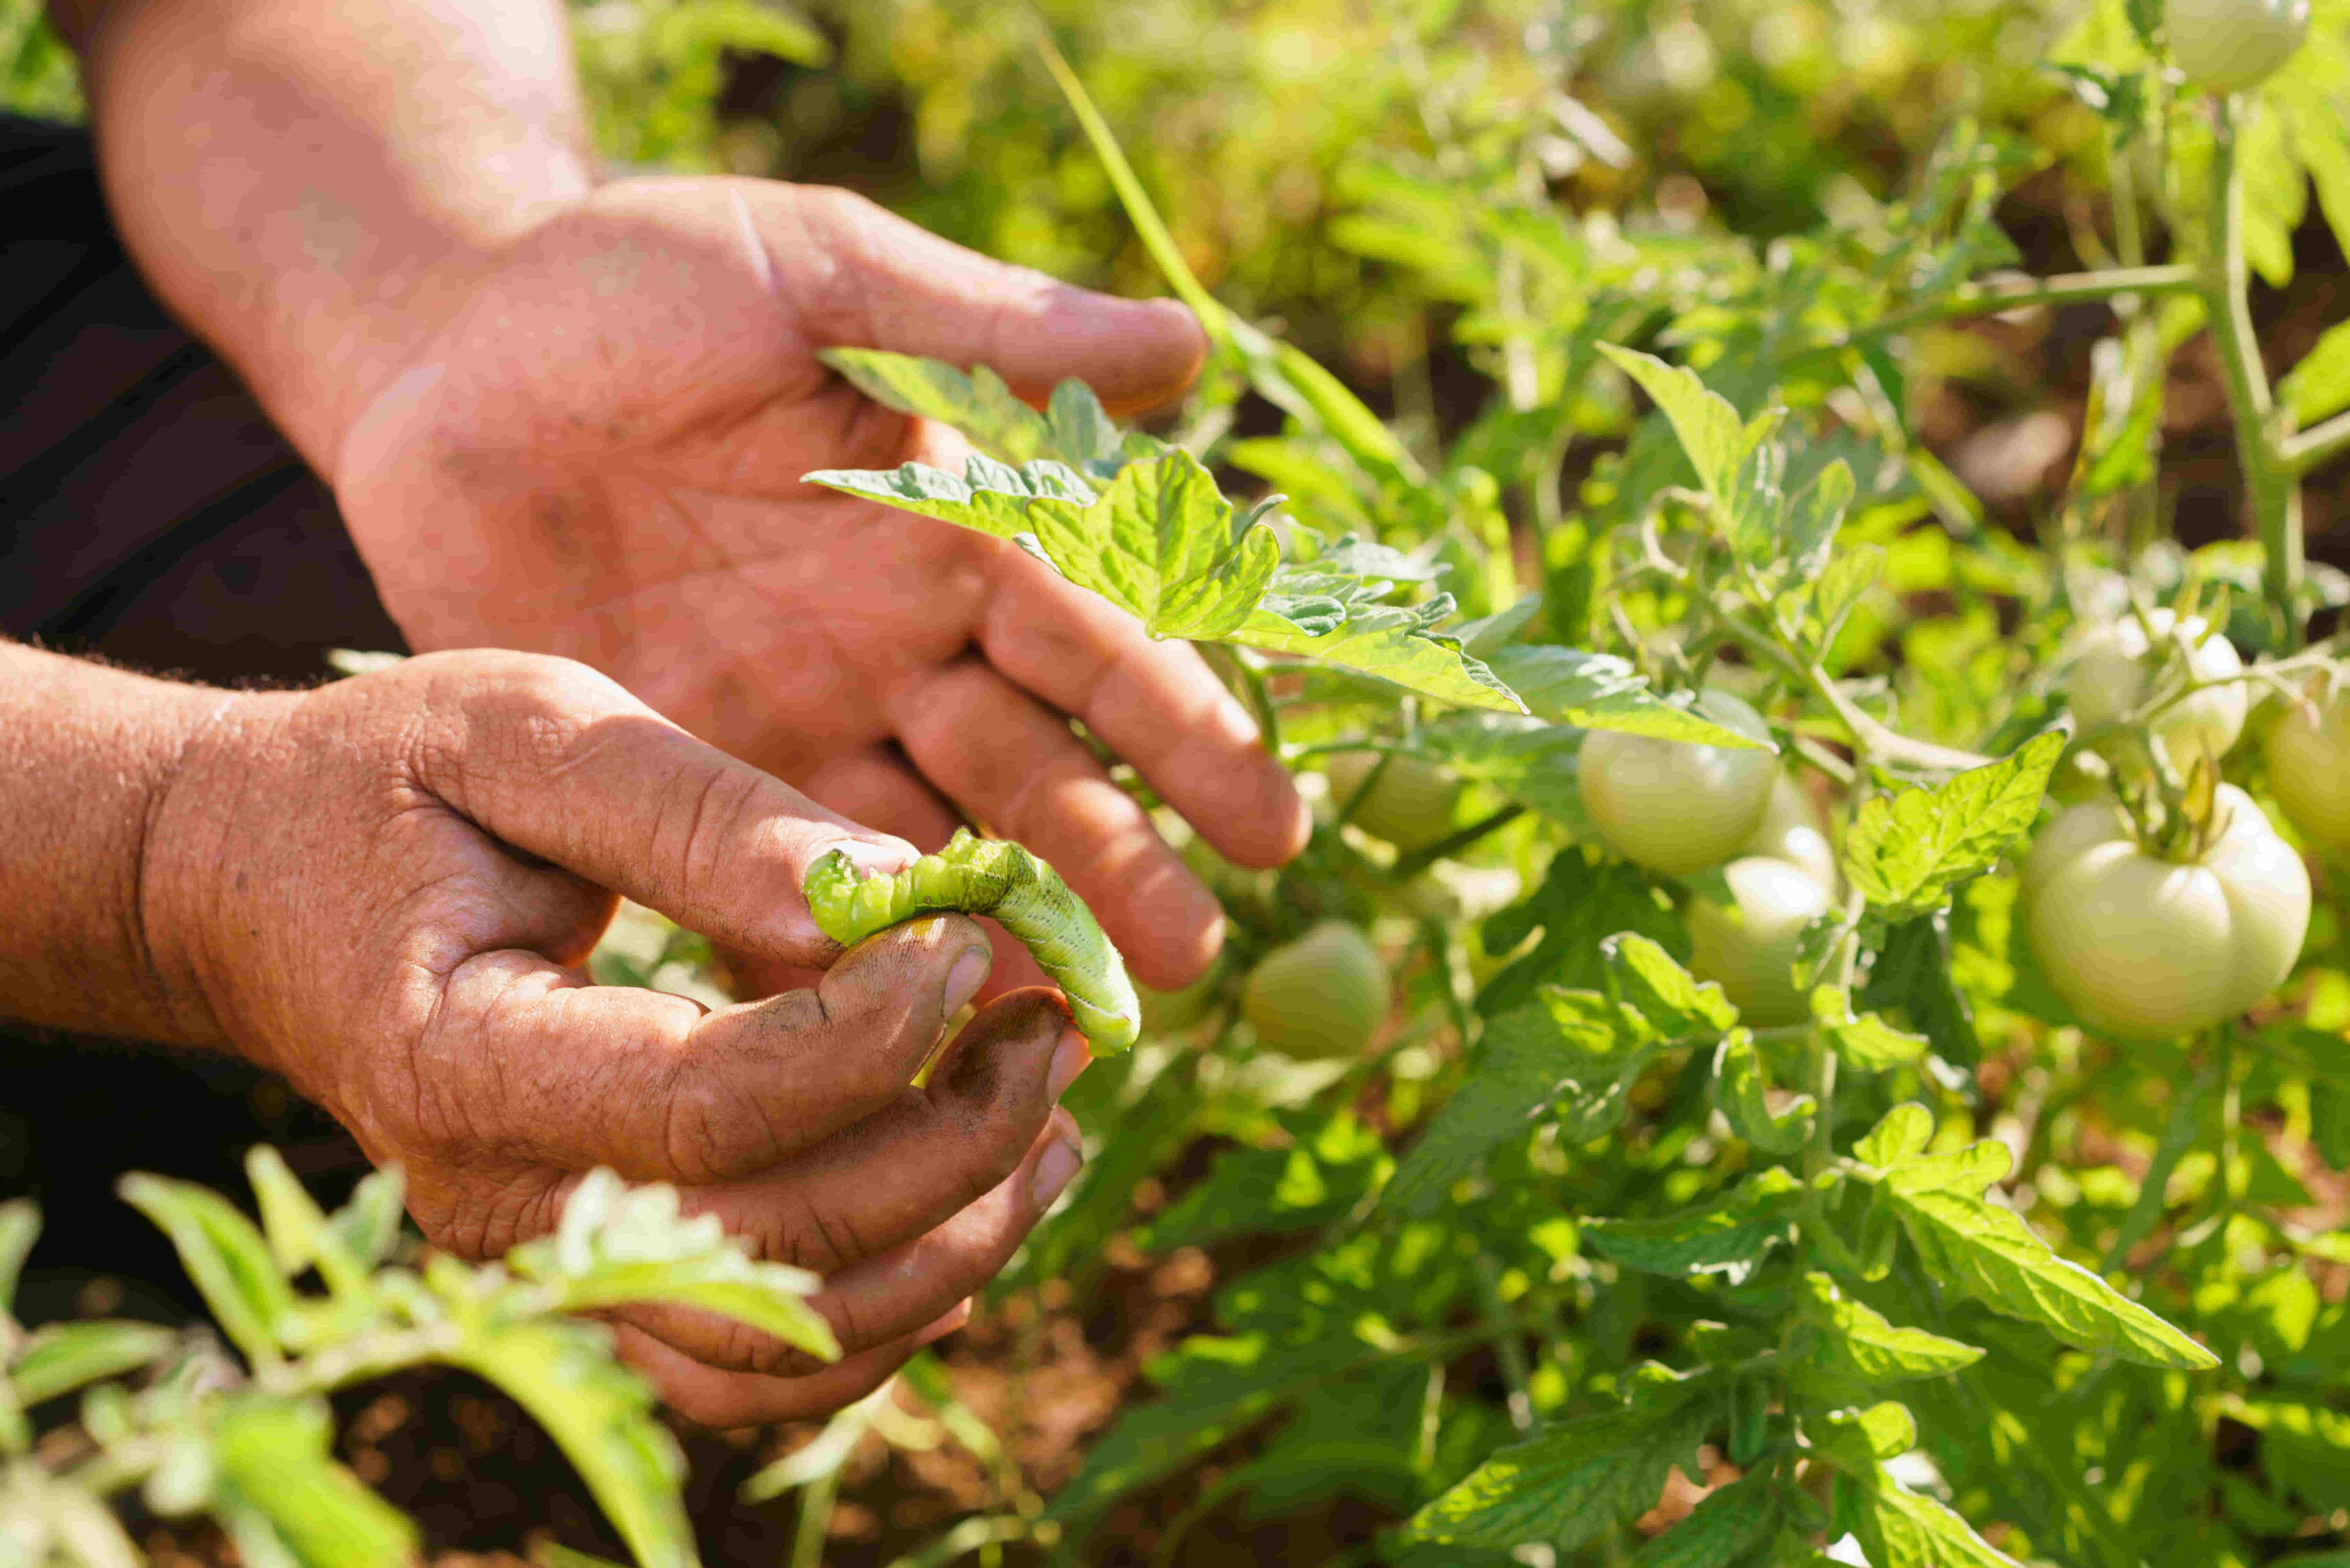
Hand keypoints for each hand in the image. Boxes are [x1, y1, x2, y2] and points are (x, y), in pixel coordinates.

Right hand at [145, 649, 1089, 1425]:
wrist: (255, 888)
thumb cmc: (385, 787)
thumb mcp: (521, 732)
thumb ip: (693, 810)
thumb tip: (879, 894)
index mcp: (462, 1061)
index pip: (703, 1109)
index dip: (867, 1040)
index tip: (969, 937)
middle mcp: (505, 1205)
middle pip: (777, 1247)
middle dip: (955, 1141)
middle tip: (1054, 1019)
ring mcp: (558, 1263)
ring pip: (793, 1335)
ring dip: (959, 1241)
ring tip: (1056, 1113)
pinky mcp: (609, 1269)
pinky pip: (768, 1354)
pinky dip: (898, 1299)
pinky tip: (984, 1190)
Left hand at [332, 179, 1308, 993]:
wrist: (433, 347)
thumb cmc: (635, 278)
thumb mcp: (817, 270)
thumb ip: (985, 323)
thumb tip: (1192, 345)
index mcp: (949, 528)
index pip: (1097, 643)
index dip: (1186, 730)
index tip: (1270, 823)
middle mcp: (894, 645)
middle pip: (1032, 772)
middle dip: (1117, 863)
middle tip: (1190, 960)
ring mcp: (792, 723)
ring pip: (924, 849)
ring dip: (1000, 934)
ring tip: (1073, 1026)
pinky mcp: (679, 780)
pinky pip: (772, 891)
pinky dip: (832, 966)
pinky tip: (885, 1042)